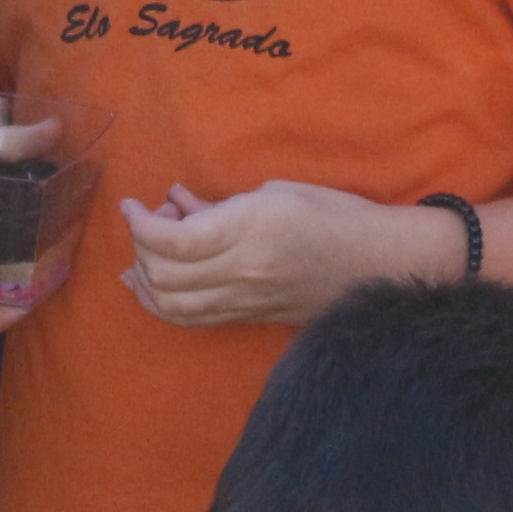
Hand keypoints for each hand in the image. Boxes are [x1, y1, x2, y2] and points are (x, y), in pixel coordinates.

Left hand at [118, 182, 458, 332]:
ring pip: (172, 306)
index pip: (174, 242)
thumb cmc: (336, 215)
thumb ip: (220, 204)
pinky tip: (151, 286)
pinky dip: (163, 304)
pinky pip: (192, 319)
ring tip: (139, 258)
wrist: (382, 265)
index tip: (130, 205)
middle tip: (147, 222)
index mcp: (253, 228)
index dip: (139, 225)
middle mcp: (244, 270)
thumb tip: (177, 204)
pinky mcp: (250, 318)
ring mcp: (247, 300)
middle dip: (141, 249)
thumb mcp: (276, 192)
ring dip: (144, 282)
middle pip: (164, 276)